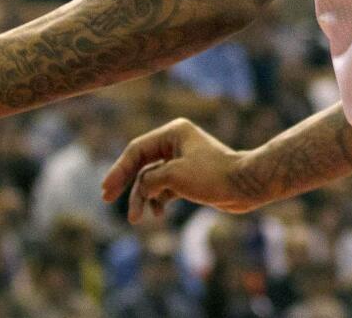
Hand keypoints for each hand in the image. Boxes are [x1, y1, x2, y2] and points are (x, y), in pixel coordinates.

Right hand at [102, 118, 257, 222]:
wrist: (244, 186)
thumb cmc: (212, 176)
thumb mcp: (174, 177)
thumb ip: (150, 181)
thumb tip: (141, 189)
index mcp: (173, 133)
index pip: (137, 150)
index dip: (119, 169)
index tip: (106, 190)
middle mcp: (176, 143)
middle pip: (142, 164)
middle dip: (127, 183)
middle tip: (107, 199)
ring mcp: (182, 160)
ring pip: (152, 179)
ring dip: (143, 197)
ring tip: (137, 218)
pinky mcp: (188, 177)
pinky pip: (164, 188)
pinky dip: (158, 200)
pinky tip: (158, 214)